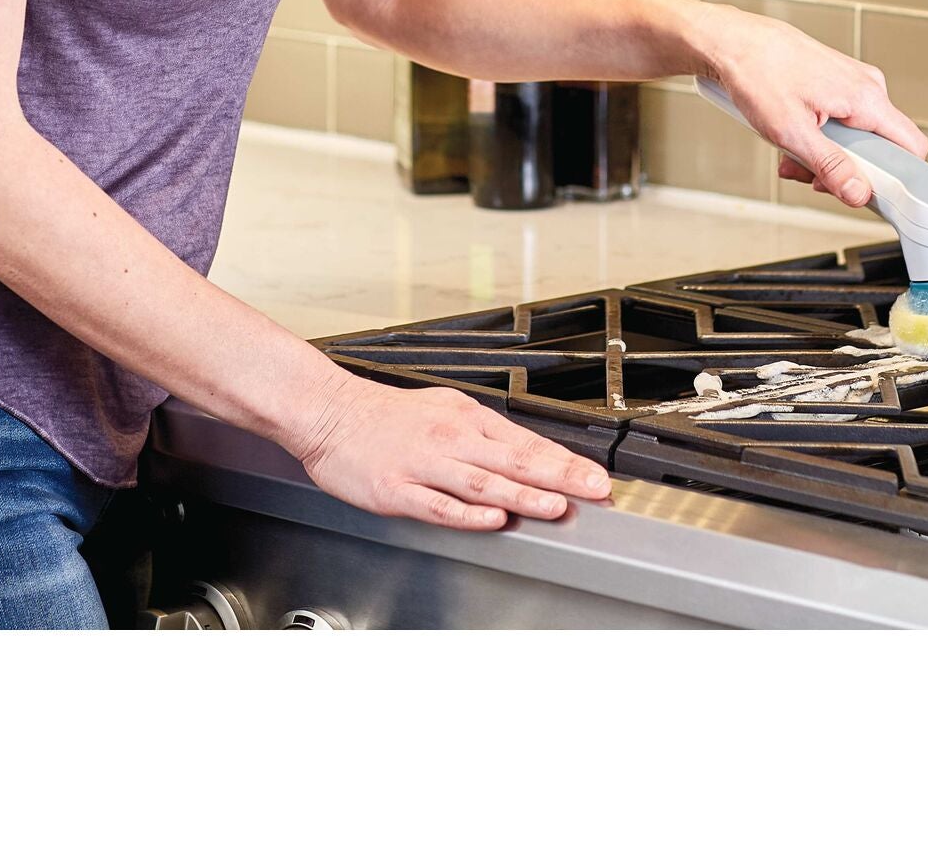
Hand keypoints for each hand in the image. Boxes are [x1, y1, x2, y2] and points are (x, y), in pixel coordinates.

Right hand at [295, 373, 611, 531]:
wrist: (331, 413)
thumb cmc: (387, 416)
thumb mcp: (444, 409)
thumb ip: (483, 435)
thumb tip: (526, 455)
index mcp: (466, 419)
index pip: (526, 443)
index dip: (565, 462)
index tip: (596, 478)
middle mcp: (450, 439)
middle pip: (513, 461)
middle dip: (560, 478)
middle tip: (594, 490)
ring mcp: (424, 465)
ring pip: (482, 481)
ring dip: (522, 495)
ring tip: (556, 506)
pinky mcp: (397, 490)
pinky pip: (437, 505)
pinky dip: (467, 512)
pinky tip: (491, 517)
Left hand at [696, 4, 927, 208]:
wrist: (732, 41)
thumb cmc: (756, 72)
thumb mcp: (791, 131)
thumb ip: (830, 166)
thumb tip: (858, 192)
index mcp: (866, 97)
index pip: (912, 148)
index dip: (896, 179)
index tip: (867, 194)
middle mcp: (866, 87)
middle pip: (879, 148)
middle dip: (844, 169)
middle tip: (809, 176)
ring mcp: (850, 83)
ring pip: (855, 137)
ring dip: (824, 156)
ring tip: (789, 156)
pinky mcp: (834, 83)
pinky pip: (839, 122)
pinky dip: (817, 137)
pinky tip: (789, 138)